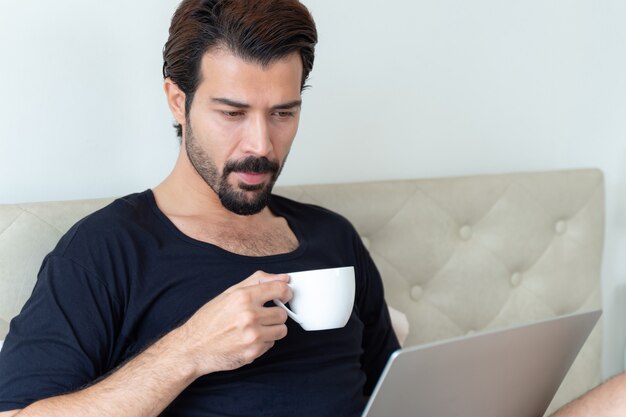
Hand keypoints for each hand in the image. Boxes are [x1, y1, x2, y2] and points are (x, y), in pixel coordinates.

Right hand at [176, 270, 291, 375]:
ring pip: (281, 330)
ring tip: (255, 328)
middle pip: (282, 313)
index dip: (285, 292)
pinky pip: (271, 344)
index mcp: (243, 297)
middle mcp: (249, 316)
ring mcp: (252, 336)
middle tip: (260, 316)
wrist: (192, 348)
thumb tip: (283, 278)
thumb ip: (257, 281)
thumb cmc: (209, 319)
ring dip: (271, 329)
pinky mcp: (253, 352)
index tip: (284, 296)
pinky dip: (263, 342)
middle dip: (274, 314)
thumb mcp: (229, 293)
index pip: (280, 289)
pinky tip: (248, 340)